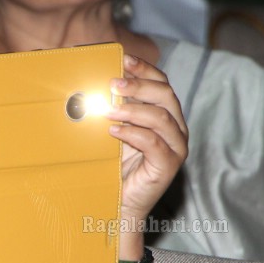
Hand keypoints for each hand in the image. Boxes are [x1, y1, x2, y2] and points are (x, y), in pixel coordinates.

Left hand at [106, 56, 187, 222]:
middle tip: (113, 83)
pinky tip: (114, 130)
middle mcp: (175, 129)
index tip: (124, 58)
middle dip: (139, 85)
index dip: (145, 69)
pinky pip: (155, 143)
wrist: (117, 203)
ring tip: (107, 108)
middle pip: (166, 96)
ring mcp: (175, 147)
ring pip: (162, 118)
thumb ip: (109, 109)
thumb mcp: (110, 131)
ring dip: (133, 109)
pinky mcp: (168, 165)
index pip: (161, 84)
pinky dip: (133, 133)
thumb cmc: (113, 166)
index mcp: (165, 115)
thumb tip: (88, 85)